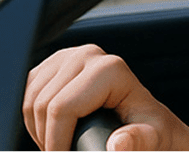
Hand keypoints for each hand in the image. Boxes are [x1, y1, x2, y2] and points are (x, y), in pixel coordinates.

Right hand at [23, 44, 188, 151]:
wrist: (147, 119)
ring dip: (38, 129)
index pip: (61, 109)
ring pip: (31, 100)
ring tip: (59, 145)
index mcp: (110, 68)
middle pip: (42, 104)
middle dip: (47, 137)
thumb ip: (138, 141)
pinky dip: (33, 116)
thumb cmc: (151, 129)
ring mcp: (69, 56)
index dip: (57, 141)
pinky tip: (53, 129)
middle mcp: (88, 55)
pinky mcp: (54, 63)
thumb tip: (120, 145)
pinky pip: (27, 93)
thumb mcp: (152, 138)